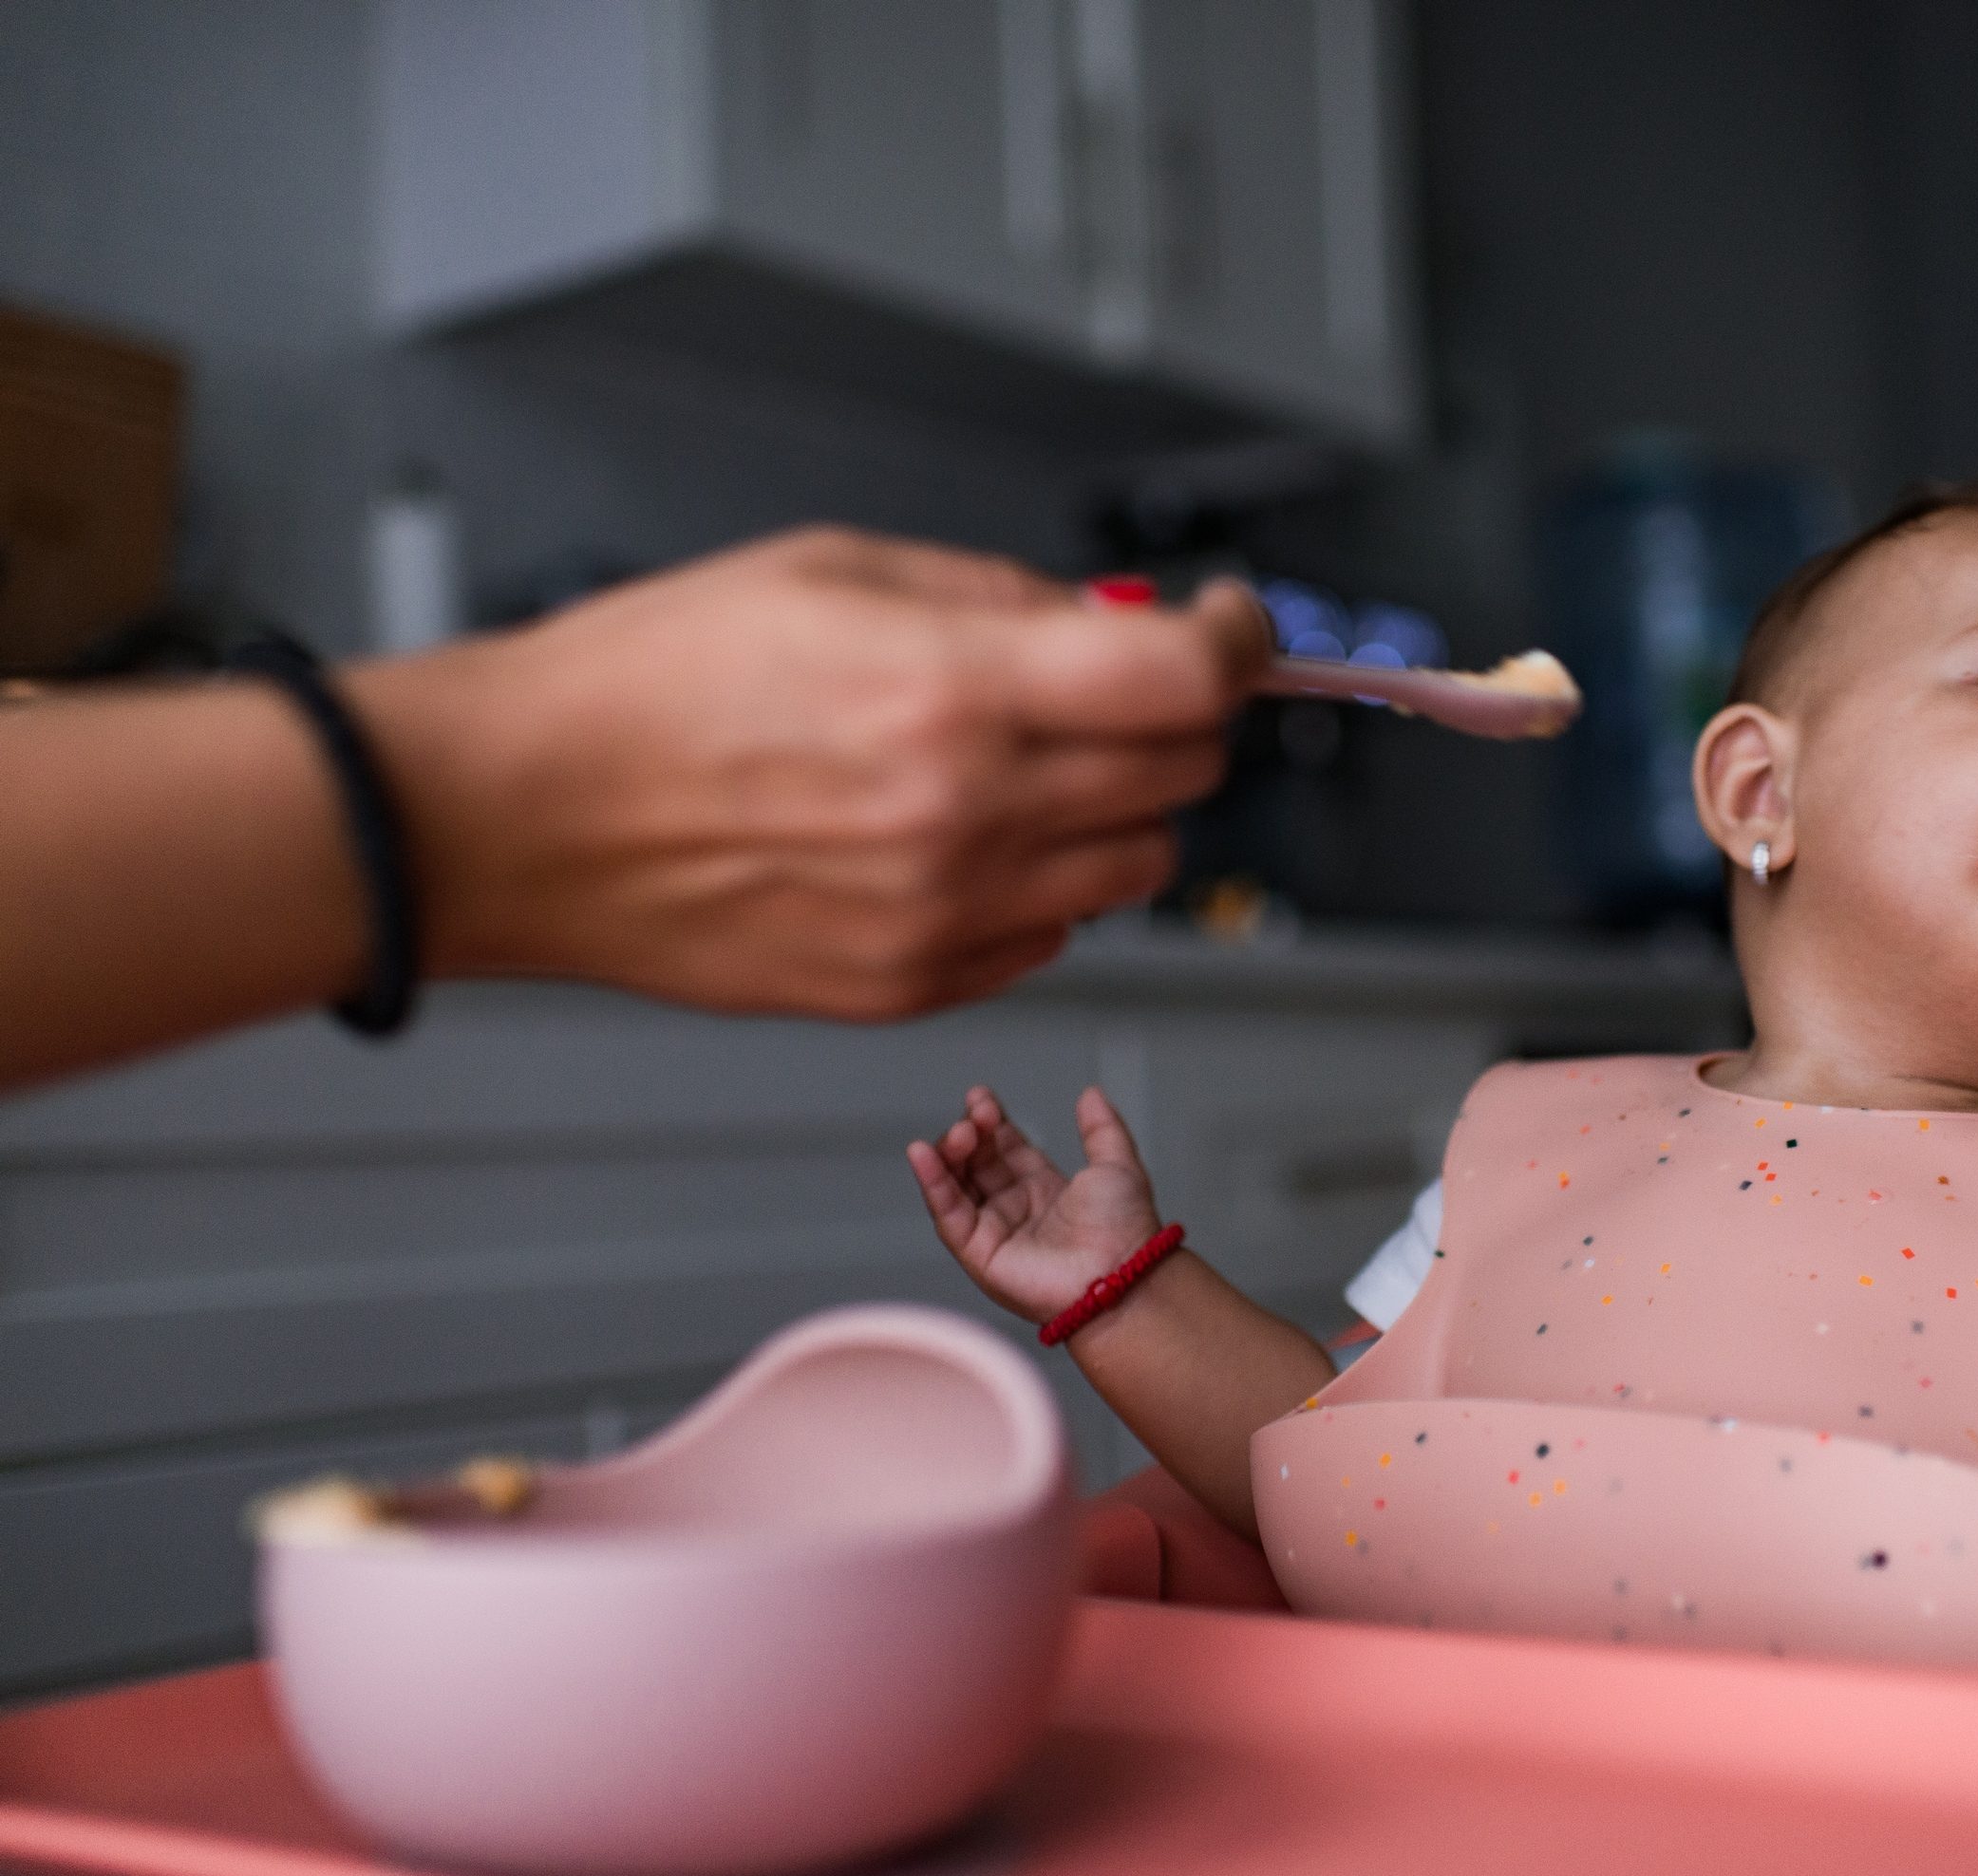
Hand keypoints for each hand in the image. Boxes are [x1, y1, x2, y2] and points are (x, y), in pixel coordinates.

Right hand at [349, 528, 1269, 1018]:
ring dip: (1115, 806)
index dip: (1237, 642)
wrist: (521, 814)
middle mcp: (965, 816)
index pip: (1187, 681)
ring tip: (1018, 762)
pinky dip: (1042, 884)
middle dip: (1175, 715)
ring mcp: (944, 916)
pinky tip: (958, 837)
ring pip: (1136, 867)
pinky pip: (1053, 936)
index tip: (1232, 626)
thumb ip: (999, 597)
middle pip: (1183, 775)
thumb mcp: (832, 568)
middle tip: (1119, 681)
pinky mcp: (911, 986)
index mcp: (952, 692)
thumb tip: (1113, 620)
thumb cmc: (645, 683)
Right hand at [908, 1085, 1162, 1322]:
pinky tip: (923, 1155)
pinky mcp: (979, 1254)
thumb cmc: (1125, 1230)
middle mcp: (1015, 1210)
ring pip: (955, 1186)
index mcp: (1045, 1189)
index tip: (981, 1098)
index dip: (990, 1121)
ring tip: (960, 1132)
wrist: (1121, 1275)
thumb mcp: (1116, 1165)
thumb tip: (1091, 1093)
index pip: (1004, 1148)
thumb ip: (1101, 1128)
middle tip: (976, 1113)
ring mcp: (995, 1232)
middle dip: (970, 1133)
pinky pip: (948, 1215)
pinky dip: (933, 1184)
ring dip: (948, 1154)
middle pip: (975, 1163)